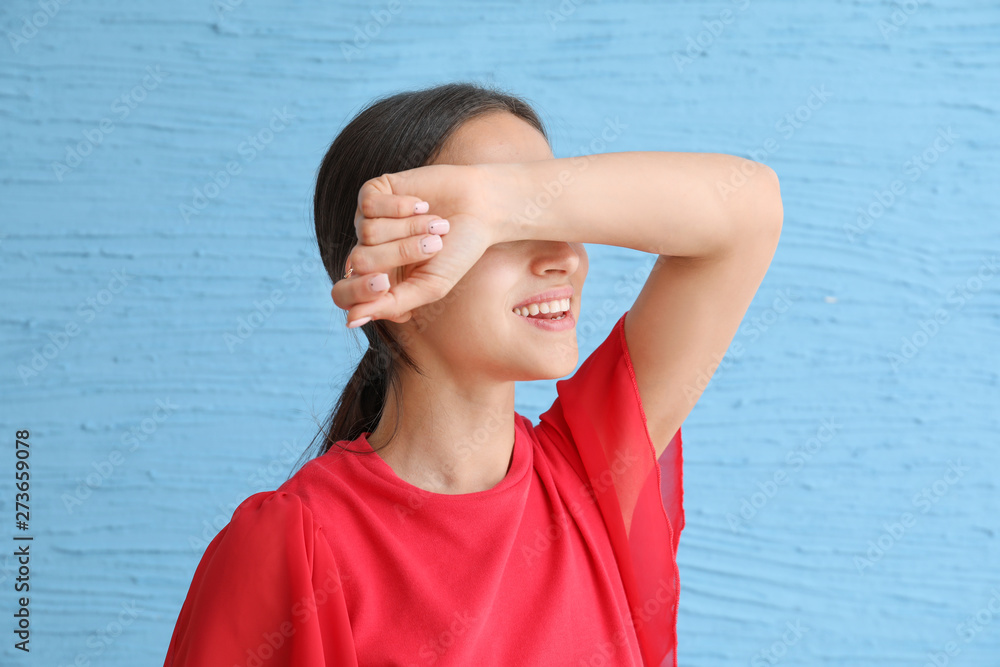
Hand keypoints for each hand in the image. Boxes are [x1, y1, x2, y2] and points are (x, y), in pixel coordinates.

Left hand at [332, 164, 506, 326]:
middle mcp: (367, 251)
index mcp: (378, 281)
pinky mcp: (372, 193)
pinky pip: (369, 205)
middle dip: (400, 253)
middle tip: (434, 246)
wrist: (480, 210)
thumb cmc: (457, 252)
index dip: (359, 291)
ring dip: (411, 228)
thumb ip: (391, 305)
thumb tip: (350, 321)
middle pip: (360, 261)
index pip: (343, 294)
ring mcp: (366, 221)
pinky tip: (423, 205)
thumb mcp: (429, 286)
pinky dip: (402, 207)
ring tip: (437, 224)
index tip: (384, 284)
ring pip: (368, 232)